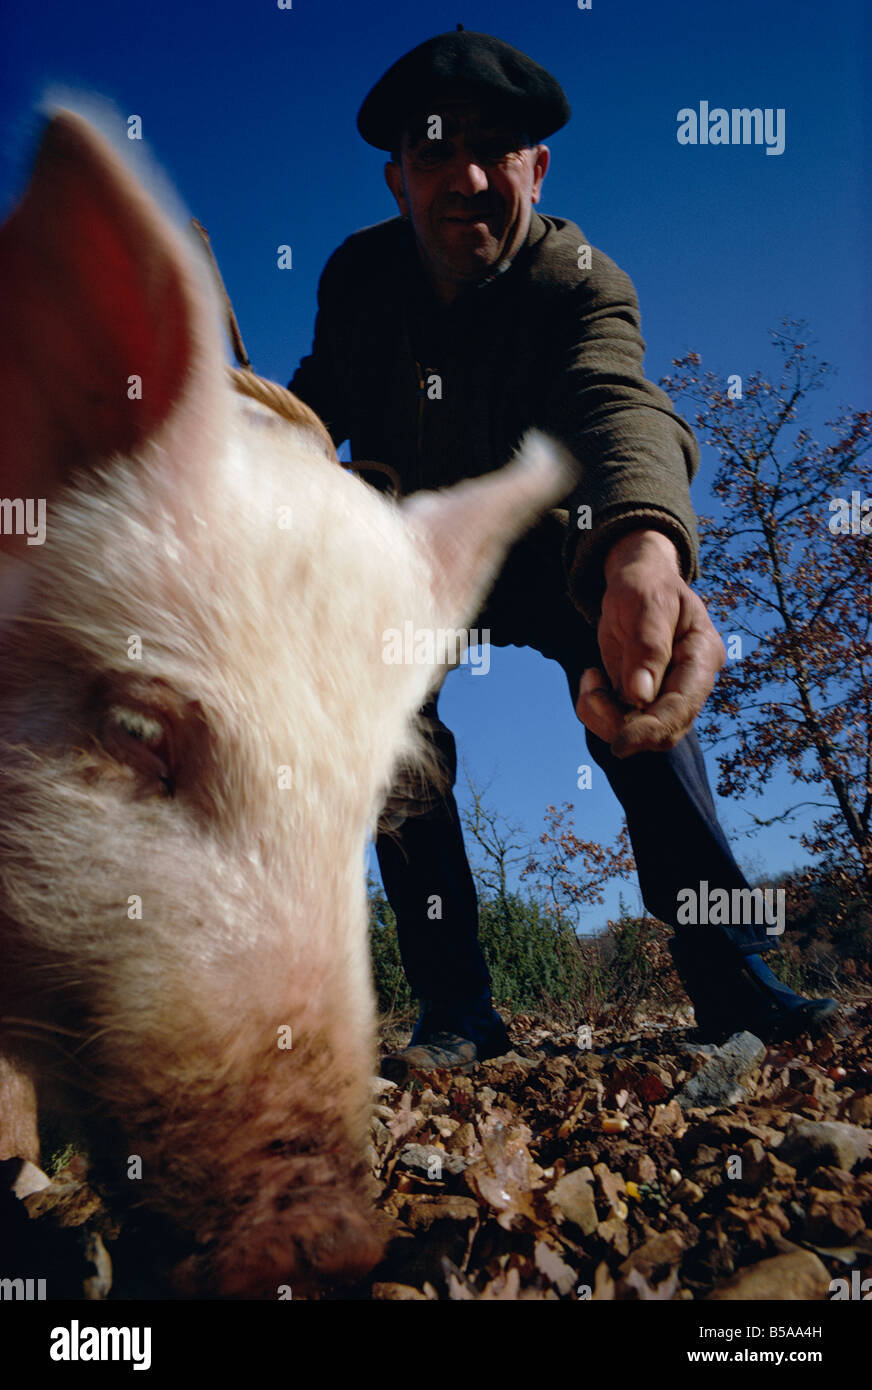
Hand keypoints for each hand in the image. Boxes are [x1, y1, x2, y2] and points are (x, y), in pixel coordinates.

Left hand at [575, 529, 725, 756]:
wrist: (638, 579)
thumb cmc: (647, 584)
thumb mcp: (647, 604)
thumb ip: (647, 647)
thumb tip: (641, 696)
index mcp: (702, 656)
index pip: (684, 707)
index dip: (653, 729)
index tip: (619, 743)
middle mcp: (690, 681)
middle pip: (665, 729)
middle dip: (622, 724)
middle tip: (591, 692)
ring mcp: (667, 692)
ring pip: (639, 731)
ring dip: (603, 716)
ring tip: (589, 678)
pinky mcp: (643, 696)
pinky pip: (618, 720)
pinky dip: (595, 708)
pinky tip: (591, 678)